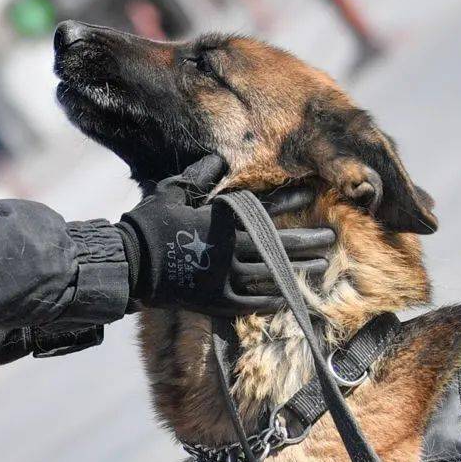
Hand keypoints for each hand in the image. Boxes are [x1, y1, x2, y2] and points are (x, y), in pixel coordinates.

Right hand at [115, 155, 334, 314]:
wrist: (130, 264)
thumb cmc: (150, 223)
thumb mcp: (173, 192)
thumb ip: (200, 177)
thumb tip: (220, 159)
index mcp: (221, 219)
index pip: (264, 209)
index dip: (289, 203)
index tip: (311, 197)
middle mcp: (229, 248)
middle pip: (277, 245)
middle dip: (307, 241)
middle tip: (331, 239)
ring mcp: (225, 277)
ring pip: (271, 273)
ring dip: (297, 270)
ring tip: (321, 267)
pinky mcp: (216, 301)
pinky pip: (253, 302)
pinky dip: (272, 299)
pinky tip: (289, 297)